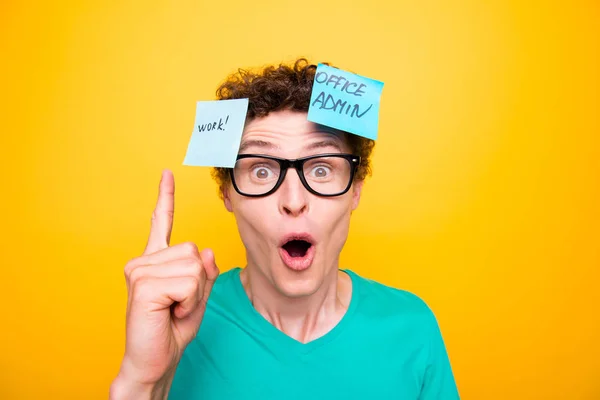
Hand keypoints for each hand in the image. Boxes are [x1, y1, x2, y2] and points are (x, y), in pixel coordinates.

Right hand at [111, 169, 218, 398]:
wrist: (155, 360)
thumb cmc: (173, 328)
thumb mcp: (199, 297)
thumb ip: (204, 272)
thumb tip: (205, 250)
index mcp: (156, 260)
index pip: (161, 222)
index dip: (165, 197)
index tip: (167, 173)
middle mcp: (144, 260)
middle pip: (194, 251)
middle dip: (199, 282)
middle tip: (179, 304)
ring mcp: (140, 270)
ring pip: (194, 266)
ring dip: (194, 294)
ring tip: (173, 309)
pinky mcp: (143, 283)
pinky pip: (188, 281)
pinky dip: (189, 302)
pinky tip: (169, 312)